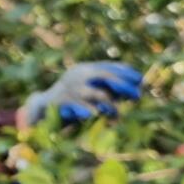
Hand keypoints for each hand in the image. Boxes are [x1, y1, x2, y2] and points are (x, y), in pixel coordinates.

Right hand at [19, 61, 143, 127]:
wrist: (44, 105)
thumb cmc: (73, 98)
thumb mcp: (89, 88)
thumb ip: (107, 87)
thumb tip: (134, 89)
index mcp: (85, 69)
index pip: (109, 66)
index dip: (125, 72)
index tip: (139, 79)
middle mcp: (78, 74)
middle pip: (105, 76)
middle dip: (123, 85)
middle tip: (137, 96)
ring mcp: (71, 88)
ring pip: (99, 95)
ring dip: (112, 106)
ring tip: (117, 115)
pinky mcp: (65, 101)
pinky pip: (84, 108)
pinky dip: (93, 112)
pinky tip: (98, 117)